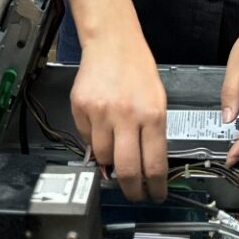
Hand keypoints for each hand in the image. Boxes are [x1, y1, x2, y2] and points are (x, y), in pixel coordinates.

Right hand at [70, 29, 167, 201]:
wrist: (112, 42)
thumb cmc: (137, 69)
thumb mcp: (157, 101)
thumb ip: (152, 134)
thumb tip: (145, 166)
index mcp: (152, 114)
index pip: (154, 164)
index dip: (154, 187)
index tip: (155, 195)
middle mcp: (126, 115)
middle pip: (126, 169)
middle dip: (131, 190)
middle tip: (134, 194)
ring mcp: (101, 112)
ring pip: (102, 157)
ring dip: (110, 164)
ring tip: (116, 158)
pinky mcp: (81, 108)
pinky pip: (86, 138)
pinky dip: (94, 142)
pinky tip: (102, 131)